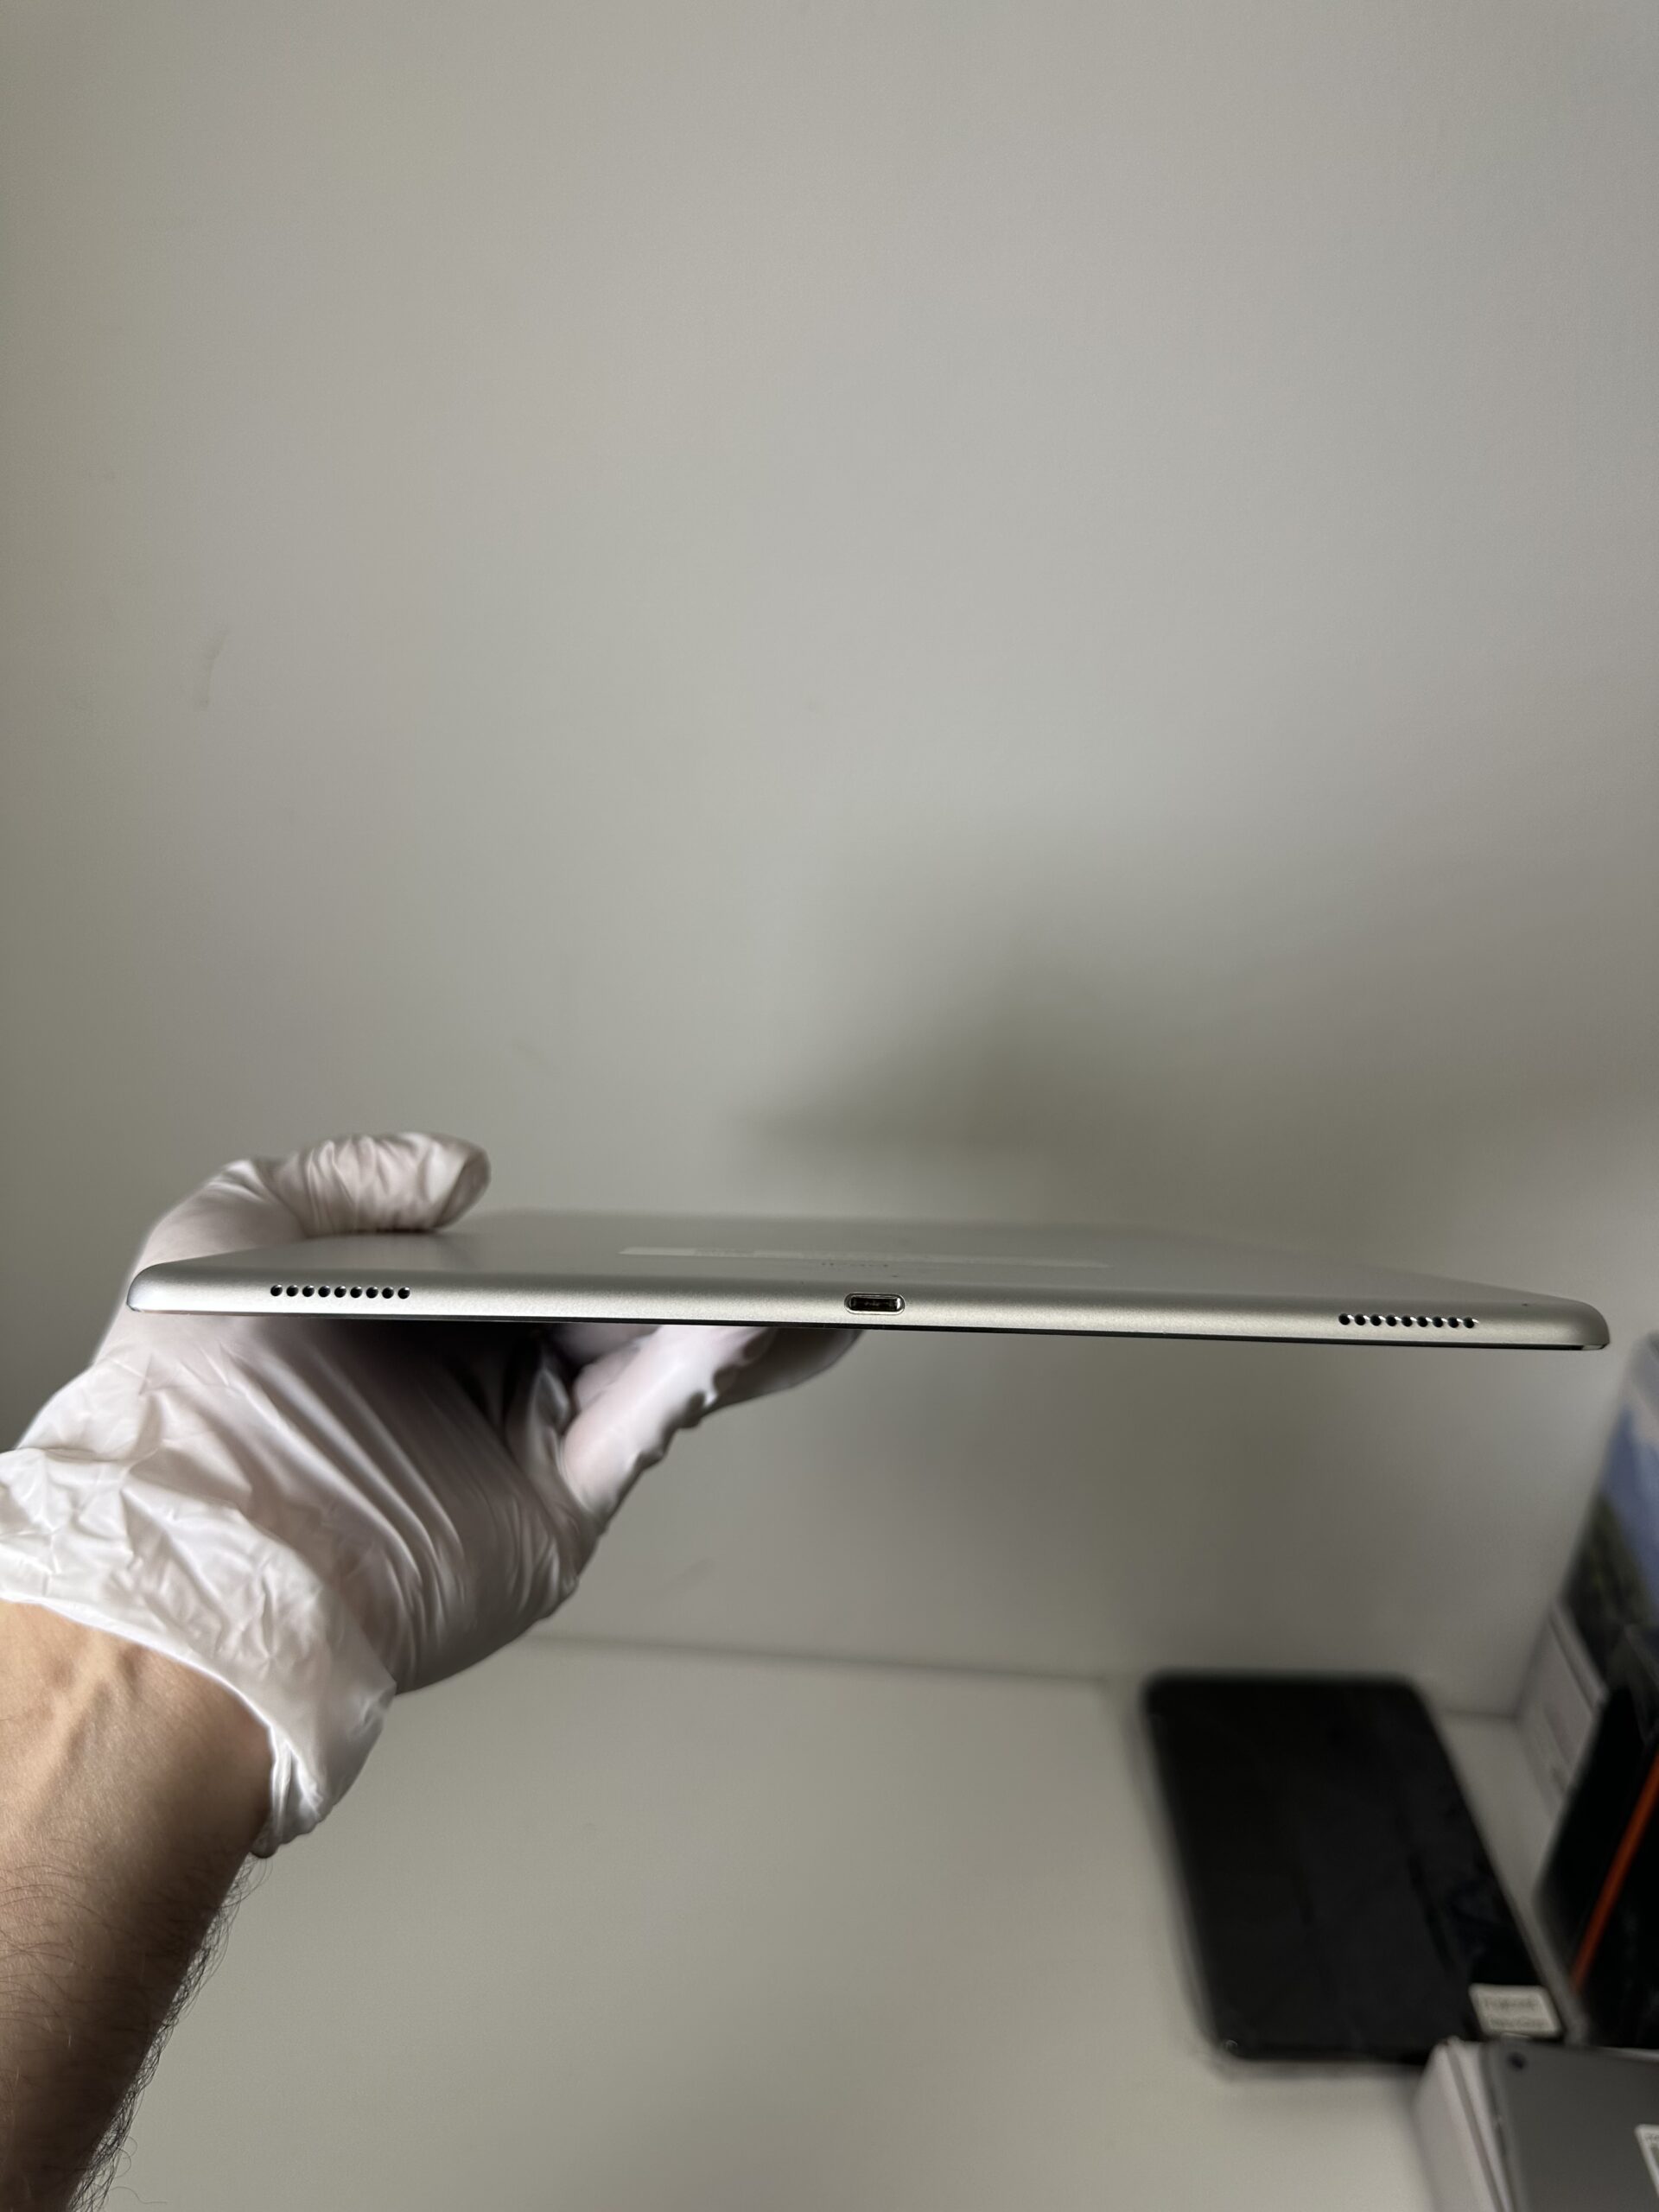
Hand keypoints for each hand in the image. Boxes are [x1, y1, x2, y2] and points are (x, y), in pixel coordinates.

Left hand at [0, 1133, 853, 1846]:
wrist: (191, 1560)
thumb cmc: (182, 1411)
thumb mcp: (229, 1231)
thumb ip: (348, 1178)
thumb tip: (463, 1174)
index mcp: (399, 1333)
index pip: (518, 1277)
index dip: (586, 1244)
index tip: (648, 1214)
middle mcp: (463, 1396)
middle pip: (598, 1325)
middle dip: (676, 1283)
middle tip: (743, 1245)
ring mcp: (512, 1457)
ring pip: (640, 1374)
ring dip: (716, 1326)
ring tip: (788, 1276)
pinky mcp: (549, 1515)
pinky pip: (640, 1430)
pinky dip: (700, 1378)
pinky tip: (742, 1322)